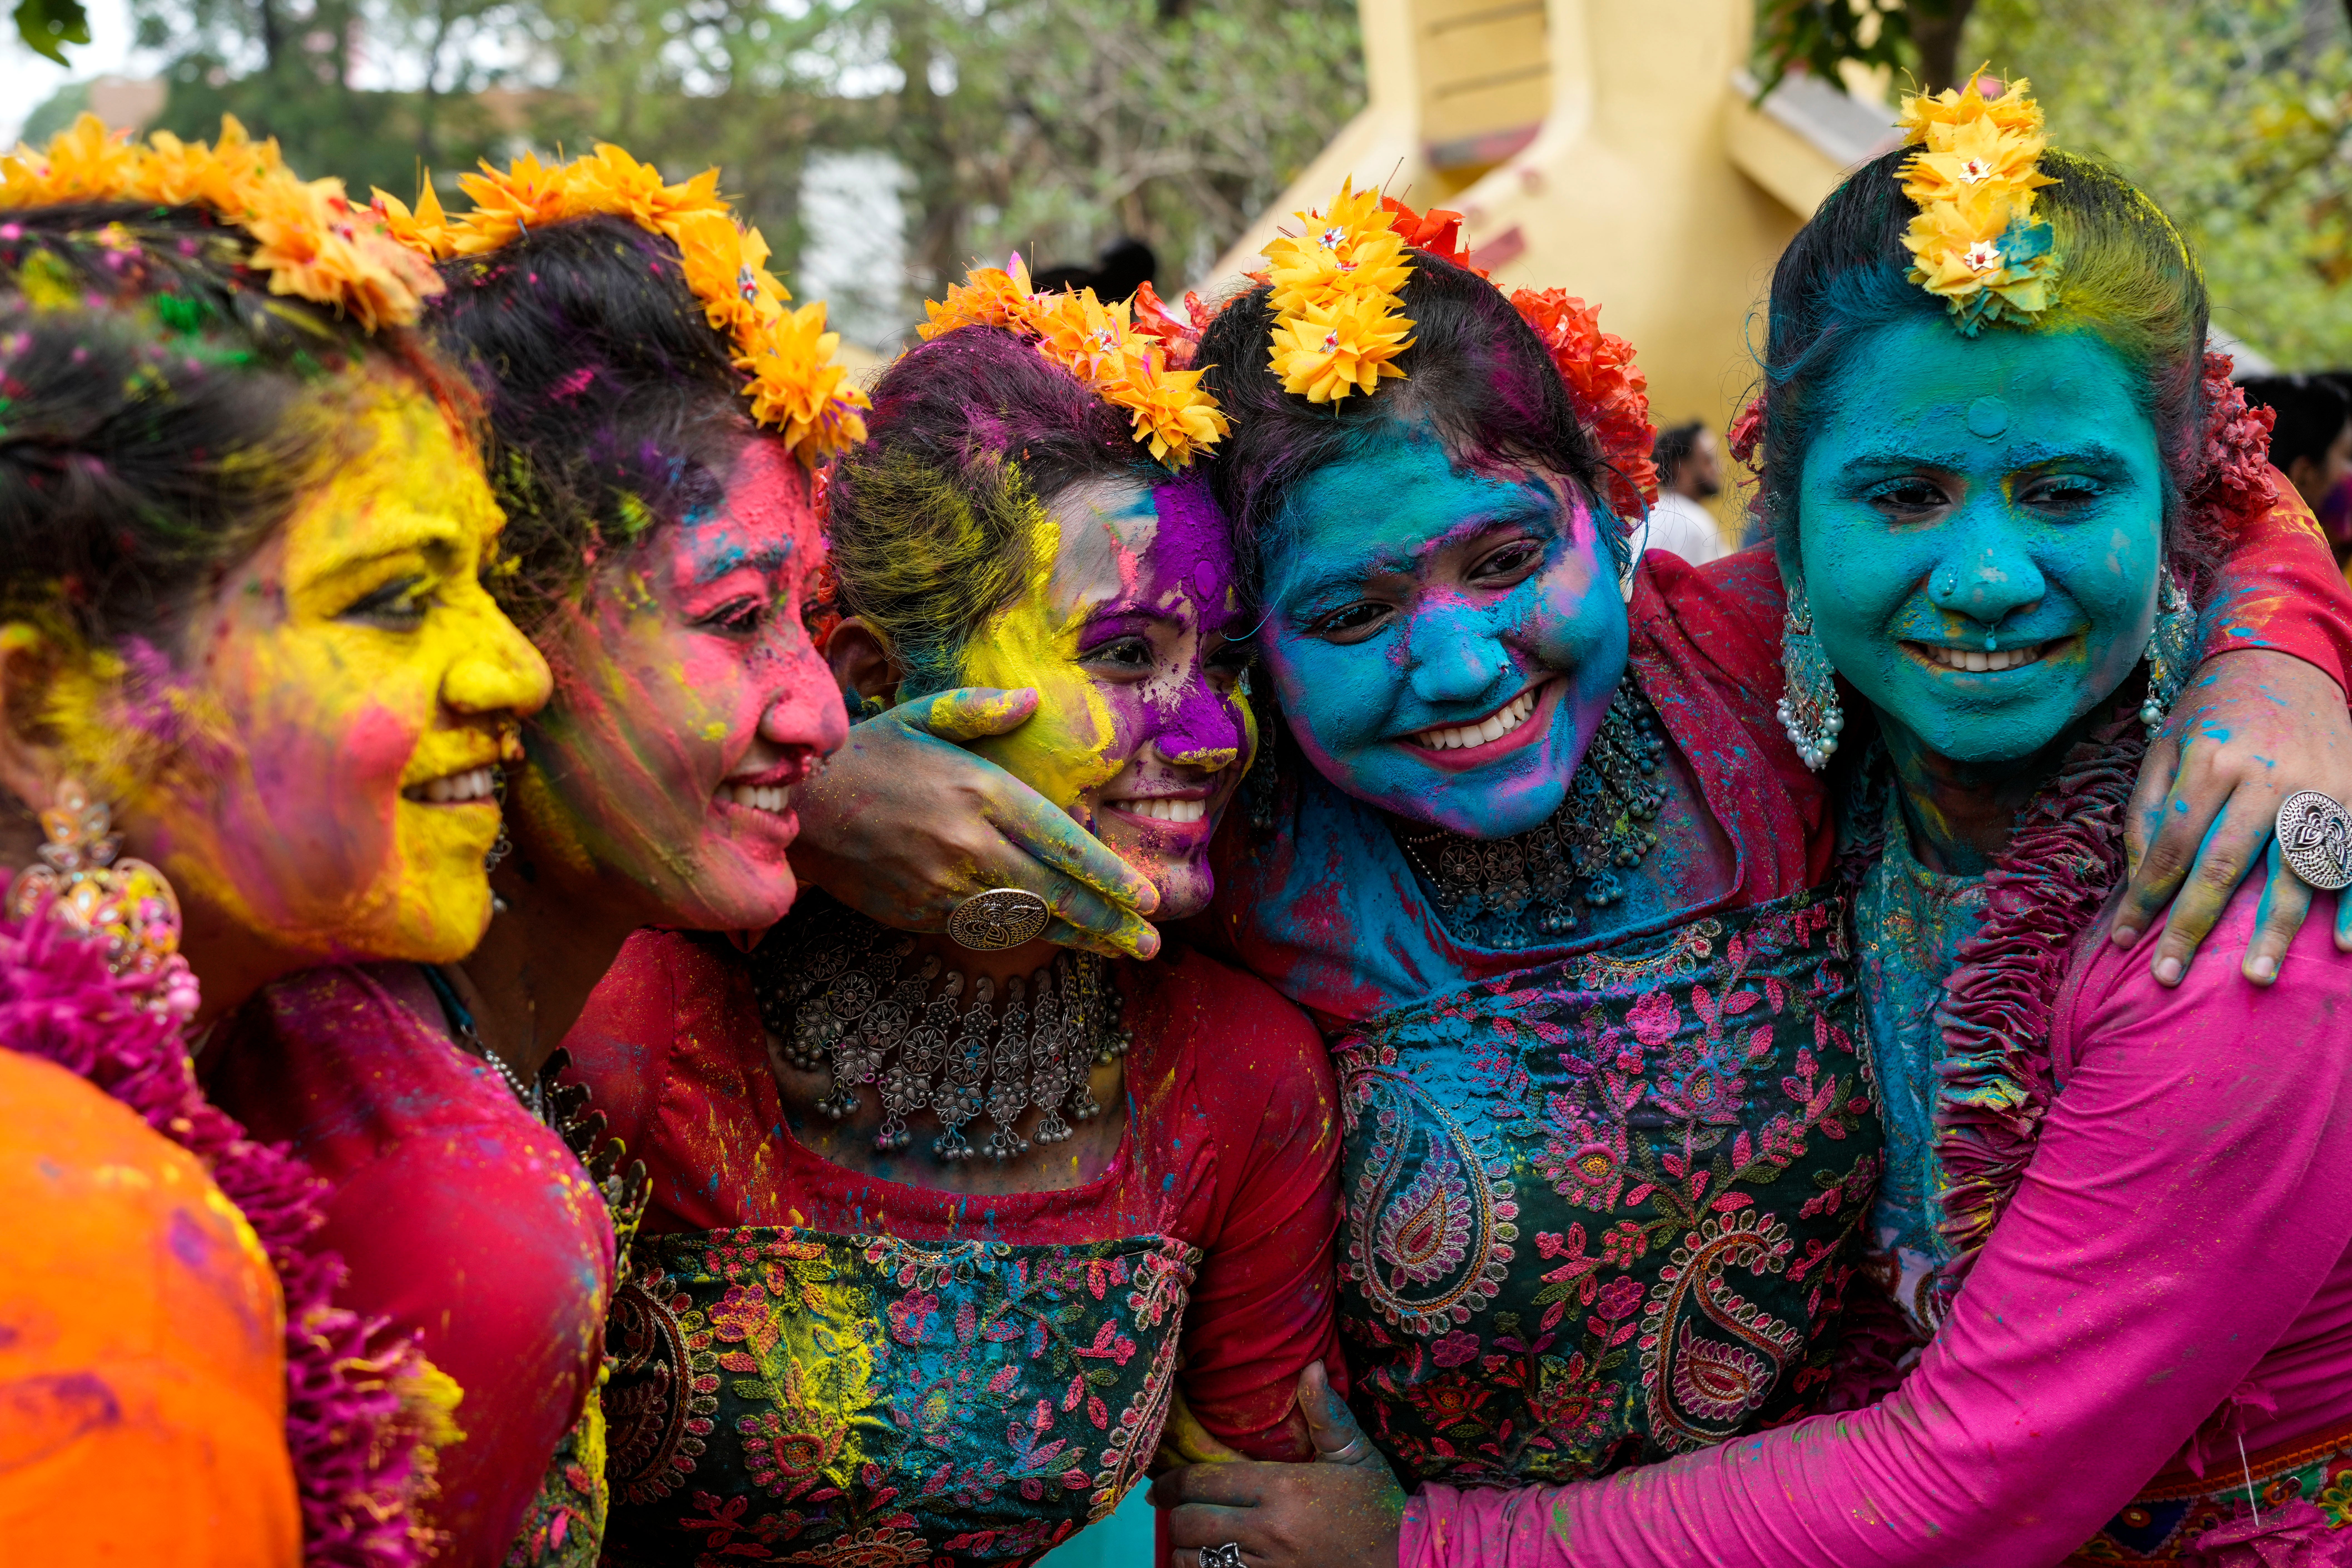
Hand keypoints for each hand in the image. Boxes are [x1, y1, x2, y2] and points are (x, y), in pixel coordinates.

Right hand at [789, 687, 1161, 958]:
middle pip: (1056, 891)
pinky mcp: (921, 911)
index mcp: (980, 791)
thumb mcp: (920, 714)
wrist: (798, 805)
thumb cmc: (865, 754)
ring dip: (1077, 937)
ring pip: (1027, 920)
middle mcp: (970, 842)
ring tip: (1119, 949)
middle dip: (1109, 920)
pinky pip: (985, 928)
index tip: (1148, 897)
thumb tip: (1031, 701)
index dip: (1110, 874)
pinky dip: (1025, 936)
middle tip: (1151, 943)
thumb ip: (980, 710)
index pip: (1063, 841)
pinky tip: (1058, 941)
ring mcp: (945, 883)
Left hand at [1150, 1362, 1403, 1567]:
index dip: (1172, 1484)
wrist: (1405, 1559)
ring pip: (1197, 1560)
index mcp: (1284, 1488)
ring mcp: (1270, 1567)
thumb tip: (1310, 1366)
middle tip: (1170, 1509)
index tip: (1160, 1486)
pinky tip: (1206, 1563)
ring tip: (1187, 1539)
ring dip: (1184, 1550)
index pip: (1205, 1483)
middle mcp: (1270, 1530)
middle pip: (1192, 1524)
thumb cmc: (1377, 1504)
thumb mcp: (1354, 1454)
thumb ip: (1326, 1413)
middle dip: (1174, 1516)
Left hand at [2115, 649, 2351, 984]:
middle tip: (2170, 977)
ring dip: (2277, 929)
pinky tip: (2345, 946)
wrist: (2283, 658)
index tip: (2124, 941)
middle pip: (2225, 865)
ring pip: (2295, 870)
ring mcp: (2320, 786)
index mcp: (2210, 763)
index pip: (2170, 846)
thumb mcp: (2164, 749)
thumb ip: (2145, 812)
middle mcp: (2266, 777)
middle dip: (2196, 925)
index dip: (2145, 898)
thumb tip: (2138, 880)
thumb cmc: (2212, 712)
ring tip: (2254, 977)